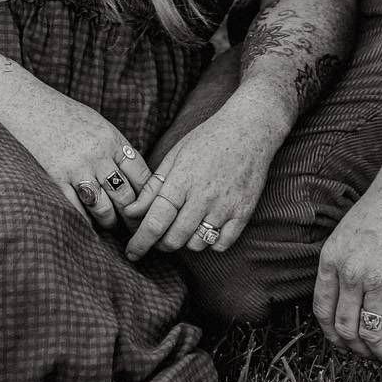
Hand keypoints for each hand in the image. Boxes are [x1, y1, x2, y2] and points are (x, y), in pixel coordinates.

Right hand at [0, 82, 153, 232]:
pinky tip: (87, 225)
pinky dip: (84, 222)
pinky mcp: (55, 179)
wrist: (30, 105)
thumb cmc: (67, 116)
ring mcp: (77, 168)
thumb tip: (137, 178)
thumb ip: (117, 149)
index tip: (147, 207)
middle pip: (126, 196)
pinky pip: (76, 209)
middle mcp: (98, 155)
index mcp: (113, 139)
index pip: (142, 175)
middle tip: (133, 226)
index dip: (148, 196)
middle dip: (132, 215)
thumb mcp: (99, 125)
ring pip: (104, 208)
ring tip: (110, 225)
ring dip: (109, 222)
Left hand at [124, 92, 276, 260]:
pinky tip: (206, 228)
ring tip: (184, 226)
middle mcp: (203, 197)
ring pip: (196, 244)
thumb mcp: (175, 156)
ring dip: (185, 242)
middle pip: (174, 239)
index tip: (132, 252)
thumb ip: (153, 187)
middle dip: (160, 243)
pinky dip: (210, 243)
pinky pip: (221, 244)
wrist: (249, 130)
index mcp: (182, 180)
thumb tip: (131, 212)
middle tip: (158, 236)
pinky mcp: (243, 212)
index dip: (140, 242)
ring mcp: (225, 206)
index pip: (155, 222)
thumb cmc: (208, 139)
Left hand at [313, 138, 381, 366]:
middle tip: (374, 352)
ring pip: (373, 336)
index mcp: (333, 258)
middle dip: (359, 349)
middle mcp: (352, 271)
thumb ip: (345, 262)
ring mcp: (381, 278)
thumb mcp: (351, 230)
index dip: (336, 335)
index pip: (323, 313)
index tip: (349, 342)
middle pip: (346, 330)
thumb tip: (349, 297)